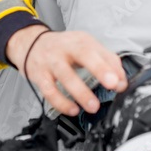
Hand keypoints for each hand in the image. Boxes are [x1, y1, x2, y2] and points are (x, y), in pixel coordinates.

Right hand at [7, 26, 127, 116]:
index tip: (121, 83)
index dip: (112, 67)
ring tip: (93, 106)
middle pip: (84, 54)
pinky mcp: (39, 75)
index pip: (100, 51)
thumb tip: (121, 81)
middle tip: (112, 84)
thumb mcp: (85, 47)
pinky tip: (72, 109)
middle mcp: (66, 48)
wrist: (30, 44)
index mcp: (80, 41)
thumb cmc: (62, 48)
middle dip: (100, 69)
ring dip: (81, 92)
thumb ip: (106, 61)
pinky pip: (49, 91)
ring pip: (66, 75)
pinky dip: (61, 102)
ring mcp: (51, 61)